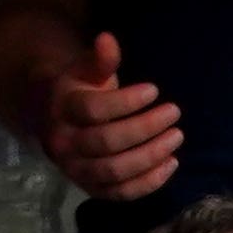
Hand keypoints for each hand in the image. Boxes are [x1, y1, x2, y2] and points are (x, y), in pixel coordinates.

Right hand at [34, 30, 182, 200]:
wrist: (55, 121)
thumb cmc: (81, 90)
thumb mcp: (86, 70)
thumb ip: (100, 59)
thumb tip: (107, 39)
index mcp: (63, 110)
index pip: (93, 110)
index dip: (126, 102)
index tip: (155, 90)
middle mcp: (64, 144)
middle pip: (106, 142)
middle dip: (145, 129)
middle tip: (174, 113)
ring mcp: (76, 170)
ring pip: (114, 171)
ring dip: (150, 156)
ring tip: (177, 137)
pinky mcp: (91, 188)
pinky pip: (120, 193)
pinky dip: (148, 183)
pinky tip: (171, 164)